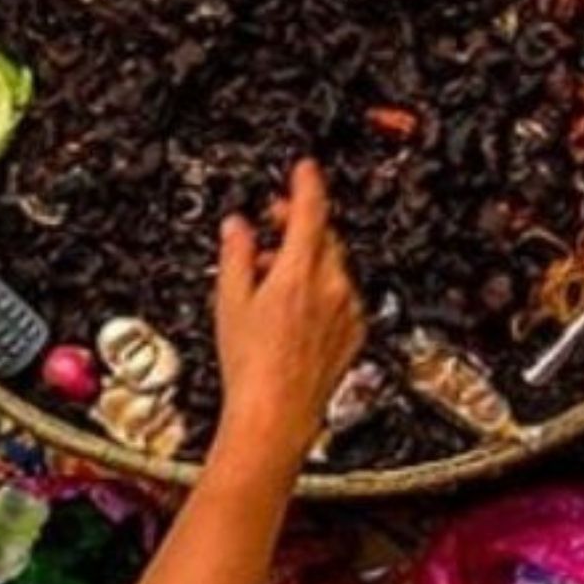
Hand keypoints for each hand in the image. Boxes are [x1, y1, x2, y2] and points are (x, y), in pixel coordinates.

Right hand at [206, 158, 361, 459]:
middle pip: (323, 236)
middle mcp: (332, 288)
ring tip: (273, 275)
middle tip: (272, 223)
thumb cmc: (250, 368)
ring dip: (308, 258)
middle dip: (299, 224)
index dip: (306, 182)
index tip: (304, 168)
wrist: (276, 416)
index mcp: (300, 273)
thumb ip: (236, 256)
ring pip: (333, 266)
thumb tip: (238, 227)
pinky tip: (295, 307)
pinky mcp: (353, 333)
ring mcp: (347, 311)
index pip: (311, 210)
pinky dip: (322, 289)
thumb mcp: (229, 302)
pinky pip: (342, 296)